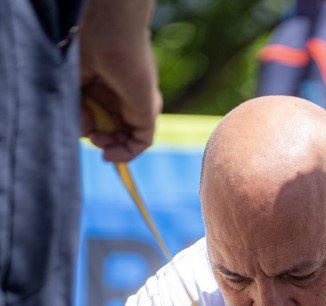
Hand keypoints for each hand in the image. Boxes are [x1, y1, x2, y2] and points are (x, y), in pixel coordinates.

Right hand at [79, 0, 160, 161]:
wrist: (109, 29)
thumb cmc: (90, 44)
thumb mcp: (76, 82)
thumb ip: (78, 108)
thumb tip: (85, 132)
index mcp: (107, 82)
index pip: (102, 114)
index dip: (89, 127)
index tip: (78, 124)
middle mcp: (124, 93)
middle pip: (116, 127)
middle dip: (101, 138)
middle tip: (88, 133)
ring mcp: (138, 101)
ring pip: (128, 135)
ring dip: (111, 146)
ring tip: (98, 141)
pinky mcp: (148, 109)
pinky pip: (143, 140)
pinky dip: (127, 152)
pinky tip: (109, 155)